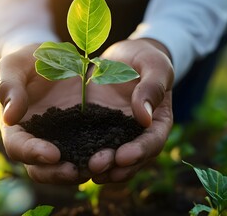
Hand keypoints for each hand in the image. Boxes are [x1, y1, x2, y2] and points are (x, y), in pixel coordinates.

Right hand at [0, 44, 87, 183]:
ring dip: (80, 171)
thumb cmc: (27, 61)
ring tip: (98, 166)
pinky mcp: (81, 136)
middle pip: (41, 169)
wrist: (53, 57)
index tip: (52, 153)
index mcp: (16, 128)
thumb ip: (10, 87)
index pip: (18, 147)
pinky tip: (113, 155)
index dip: (32, 153)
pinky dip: (97, 157)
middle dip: (57, 173)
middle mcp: (37, 141)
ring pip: (66, 167)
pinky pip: (89, 152)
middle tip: (77, 171)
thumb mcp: (14, 66)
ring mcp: (60, 141)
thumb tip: (10, 117)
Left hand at [86, 38, 174, 182]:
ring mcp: (116, 135)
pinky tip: (68, 159)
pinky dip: (83, 155)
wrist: (125, 57)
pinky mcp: (97, 130)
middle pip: (131, 160)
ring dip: (98, 167)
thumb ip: (152, 87)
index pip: (152, 142)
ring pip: (111, 160)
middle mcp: (137, 135)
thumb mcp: (154, 65)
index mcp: (157, 122)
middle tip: (97, 167)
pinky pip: (91, 146)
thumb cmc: (145, 58)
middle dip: (115, 167)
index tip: (124, 156)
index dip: (140, 152)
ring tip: (82, 169)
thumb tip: (145, 116)